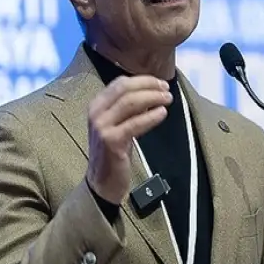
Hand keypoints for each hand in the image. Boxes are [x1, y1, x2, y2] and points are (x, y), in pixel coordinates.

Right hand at [85, 75, 170, 204]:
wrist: (102, 183)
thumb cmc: (113, 153)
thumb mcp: (118, 125)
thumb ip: (129, 109)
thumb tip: (151, 92)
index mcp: (96, 106)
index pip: (120, 83)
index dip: (142, 80)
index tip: (159, 82)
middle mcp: (96, 113)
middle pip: (125, 89)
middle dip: (149, 85)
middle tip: (166, 88)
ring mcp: (102, 127)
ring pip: (130, 102)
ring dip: (153, 97)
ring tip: (168, 99)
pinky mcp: (111, 141)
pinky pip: (135, 123)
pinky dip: (151, 116)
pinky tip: (162, 113)